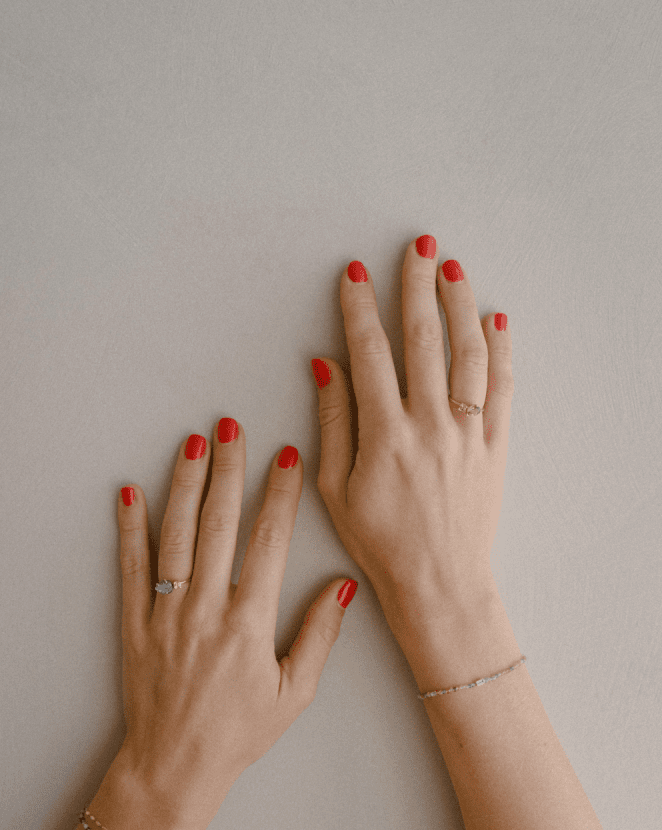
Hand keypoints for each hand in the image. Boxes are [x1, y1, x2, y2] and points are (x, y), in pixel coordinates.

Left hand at [113, 420, 356, 816]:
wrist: (174, 767)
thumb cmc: (239, 733)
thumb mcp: (296, 693)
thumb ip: (320, 635)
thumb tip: (344, 586)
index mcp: (249, 623)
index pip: (269, 541)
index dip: (280, 494)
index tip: (287, 457)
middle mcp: (206, 609)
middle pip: (218, 523)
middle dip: (228, 469)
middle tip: (232, 426)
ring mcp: (166, 613)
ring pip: (176, 535)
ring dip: (185, 484)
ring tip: (193, 443)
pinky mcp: (135, 623)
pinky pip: (131, 568)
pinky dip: (129, 528)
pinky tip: (129, 493)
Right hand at [311, 237, 513, 664]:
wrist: (439, 581)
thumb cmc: (380, 541)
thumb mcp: (336, 486)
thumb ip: (333, 420)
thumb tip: (326, 364)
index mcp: (385, 434)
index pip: (371, 353)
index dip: (360, 308)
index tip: (355, 274)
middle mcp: (430, 424)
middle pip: (425, 339)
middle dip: (417, 287)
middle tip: (416, 247)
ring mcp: (468, 433)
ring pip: (468, 354)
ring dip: (460, 305)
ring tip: (452, 269)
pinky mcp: (494, 445)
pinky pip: (503, 388)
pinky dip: (501, 350)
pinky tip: (496, 321)